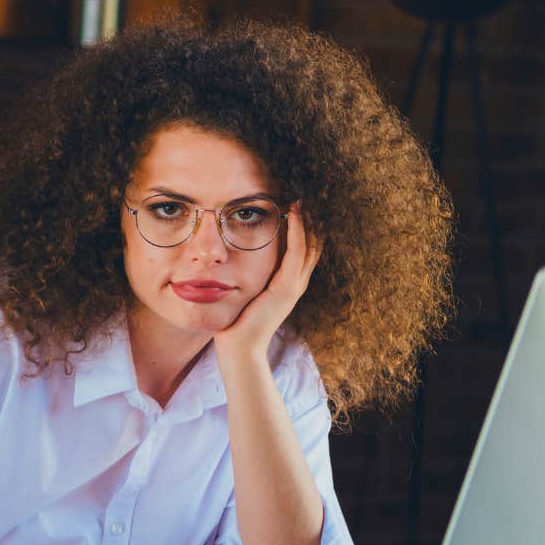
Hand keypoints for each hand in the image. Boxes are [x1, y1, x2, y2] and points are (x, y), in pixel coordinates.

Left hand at [214, 202, 321, 361]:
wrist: (239, 348)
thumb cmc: (237, 323)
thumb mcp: (245, 293)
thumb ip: (247, 277)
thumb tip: (233, 260)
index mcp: (287, 284)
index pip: (303, 250)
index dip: (303, 228)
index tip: (294, 206)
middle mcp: (295, 283)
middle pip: (312, 244)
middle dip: (309, 221)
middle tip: (302, 196)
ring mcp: (293, 286)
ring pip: (309, 245)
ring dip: (306, 220)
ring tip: (300, 199)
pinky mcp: (286, 288)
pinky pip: (296, 253)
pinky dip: (298, 231)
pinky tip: (293, 213)